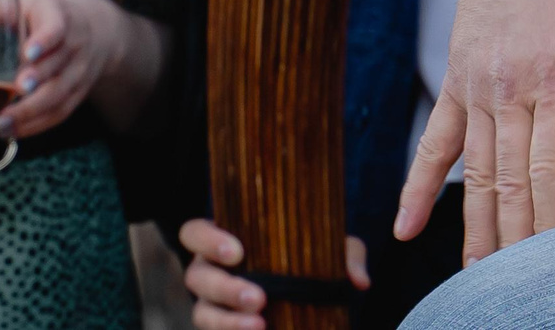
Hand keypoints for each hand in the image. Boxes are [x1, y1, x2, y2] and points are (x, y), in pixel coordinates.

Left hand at [0, 0, 166, 139]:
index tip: (30, 51)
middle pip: (58, 69)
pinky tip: (13, 132)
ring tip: (2, 124)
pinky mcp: (79, 93)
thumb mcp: (22, 1)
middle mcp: (76, 46)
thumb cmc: (49, 12)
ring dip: (31, 113)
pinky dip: (37, 125)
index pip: (57, 27)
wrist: (97, 27)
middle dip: (36, 84)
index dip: (45, 40)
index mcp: (61, 16)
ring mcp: (81, 73)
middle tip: (14, 92)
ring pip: (60, 96)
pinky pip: (61, 113)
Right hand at [177, 219, 367, 329]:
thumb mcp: (332, 252)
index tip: (238, 251)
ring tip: (260, 323)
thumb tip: (359, 280)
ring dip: (227, 321)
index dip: (207, 240)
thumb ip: (347, 257)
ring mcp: (213, 306)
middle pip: (196, 277)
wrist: (315, 304)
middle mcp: (211, 272)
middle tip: (259, 297)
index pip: (195, 233)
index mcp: (226, 240)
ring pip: (202, 313)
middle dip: (224, 288)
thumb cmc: (313, 262)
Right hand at [396, 0, 554, 263]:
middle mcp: (512, 88)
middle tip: (519, 297)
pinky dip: (420, 187)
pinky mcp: (457, 78)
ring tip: (479, 283)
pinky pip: (435, 140)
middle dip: (517, 247)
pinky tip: (408, 229)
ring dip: (476, 232)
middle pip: (511, 185)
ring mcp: (478, 86)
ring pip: (475, 174)